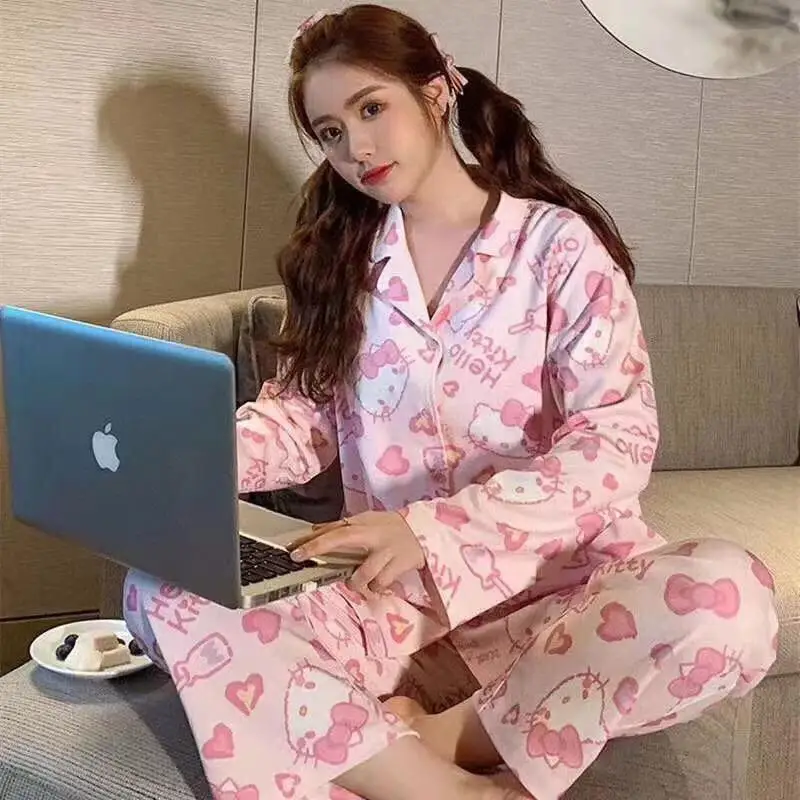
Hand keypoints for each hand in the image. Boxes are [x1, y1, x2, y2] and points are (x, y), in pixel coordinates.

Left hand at [290, 510, 424, 599]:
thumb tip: (314, 530)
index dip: (313, 540)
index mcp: (363, 524)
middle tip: (301, 558)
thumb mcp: (368, 522)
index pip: (334, 530)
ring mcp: (386, 550)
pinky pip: (380, 583)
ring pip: (362, 573)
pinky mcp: (400, 564)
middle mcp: (372, 534)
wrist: (426, 531)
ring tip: (358, 583)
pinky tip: (378, 584)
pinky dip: (376, 587)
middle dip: (318, 548)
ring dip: (356, 583)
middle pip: (341, 538)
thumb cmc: (391, 528)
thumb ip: (343, 528)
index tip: (294, 550)